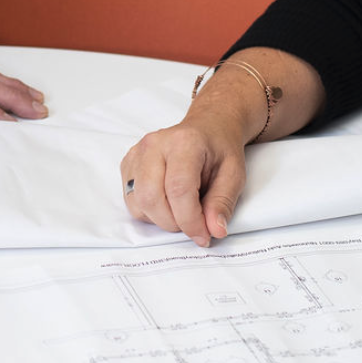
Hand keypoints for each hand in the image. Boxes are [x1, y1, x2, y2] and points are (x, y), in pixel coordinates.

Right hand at [121, 112, 247, 247]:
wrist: (207, 127)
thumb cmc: (219, 149)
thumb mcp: (233, 175)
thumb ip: (222, 203)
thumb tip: (214, 230)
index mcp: (184, 142)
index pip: (178, 189)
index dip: (190, 220)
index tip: (204, 235)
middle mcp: (155, 144)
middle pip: (151, 198)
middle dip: (174, 223)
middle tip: (194, 224)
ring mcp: (137, 153)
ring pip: (138, 203)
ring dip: (161, 219)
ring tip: (181, 209)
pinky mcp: (128, 164)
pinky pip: (131, 200)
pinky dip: (149, 211)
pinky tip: (167, 201)